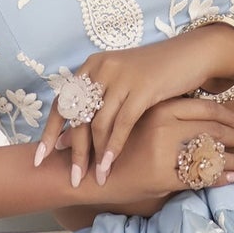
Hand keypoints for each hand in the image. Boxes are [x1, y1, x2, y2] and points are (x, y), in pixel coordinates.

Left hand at [33, 24, 233, 188]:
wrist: (192, 54)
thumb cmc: (158, 74)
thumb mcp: (122, 84)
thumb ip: (98, 105)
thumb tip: (68, 138)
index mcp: (92, 66)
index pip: (62, 102)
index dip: (50, 131)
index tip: (41, 158)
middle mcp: (101, 69)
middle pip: (77, 116)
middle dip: (74, 151)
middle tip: (72, 178)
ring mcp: (121, 77)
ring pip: (97, 123)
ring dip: (94, 154)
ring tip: (94, 178)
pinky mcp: (142, 87)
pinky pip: (121, 123)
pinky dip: (114, 146)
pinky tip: (111, 164)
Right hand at [59, 96, 233, 222]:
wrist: (84, 170)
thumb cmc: (111, 146)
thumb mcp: (139, 123)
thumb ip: (165, 118)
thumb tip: (195, 120)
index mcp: (160, 108)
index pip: (206, 109)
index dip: (231, 117)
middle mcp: (164, 126)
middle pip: (215, 131)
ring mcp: (164, 151)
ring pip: (212, 154)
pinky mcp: (161, 175)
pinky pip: (199, 177)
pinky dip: (222, 178)